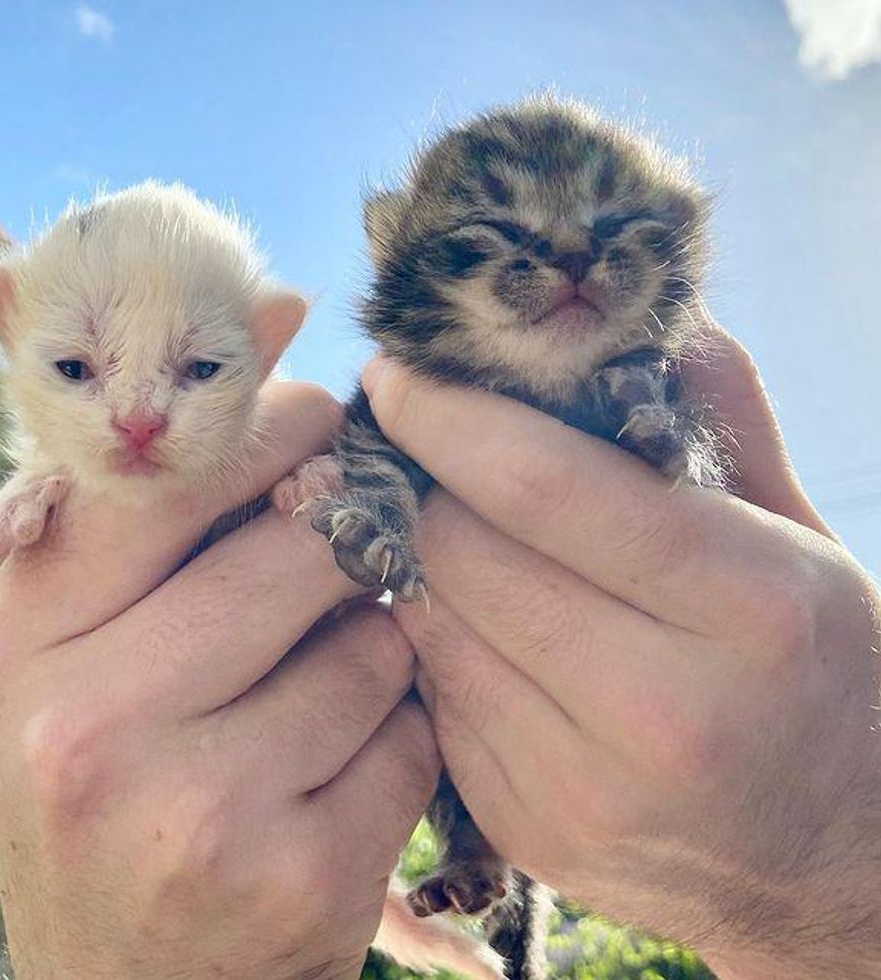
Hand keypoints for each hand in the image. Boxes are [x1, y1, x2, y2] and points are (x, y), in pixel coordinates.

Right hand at [0, 382, 439, 979]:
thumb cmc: (116, 797)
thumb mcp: (86, 662)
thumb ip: (160, 522)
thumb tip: (286, 350)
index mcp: (20, 645)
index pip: (176, 477)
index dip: (274, 434)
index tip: (319, 434)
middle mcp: (85, 724)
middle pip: (300, 546)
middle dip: (345, 544)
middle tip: (345, 558)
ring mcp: (191, 810)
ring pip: (371, 641)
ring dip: (376, 650)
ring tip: (325, 693)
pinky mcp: (295, 880)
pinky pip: (410, 737)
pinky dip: (400, 738)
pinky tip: (345, 775)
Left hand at [362, 329, 880, 979]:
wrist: (830, 857)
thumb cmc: (816, 669)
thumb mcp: (799, 534)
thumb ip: (717, 413)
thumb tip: (607, 306)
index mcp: (747, 607)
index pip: (546, 486)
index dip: (447, 415)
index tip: (396, 372)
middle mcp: (661, 711)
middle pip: (462, 550)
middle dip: (423, 481)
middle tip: (423, 448)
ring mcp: (582, 787)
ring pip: (429, 621)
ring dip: (420, 556)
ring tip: (451, 527)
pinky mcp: (527, 829)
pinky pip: (431, 693)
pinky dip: (436, 637)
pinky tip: (480, 621)